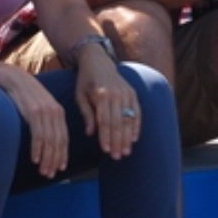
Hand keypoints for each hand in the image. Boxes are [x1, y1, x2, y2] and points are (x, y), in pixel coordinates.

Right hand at [0, 65, 68, 177]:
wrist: (12, 77)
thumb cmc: (24, 94)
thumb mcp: (40, 106)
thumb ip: (47, 120)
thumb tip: (48, 140)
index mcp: (58, 111)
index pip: (64, 138)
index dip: (62, 154)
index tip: (60, 168)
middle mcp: (54, 111)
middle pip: (58, 142)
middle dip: (55, 160)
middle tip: (50, 174)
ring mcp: (44, 111)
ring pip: (49, 141)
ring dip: (46, 158)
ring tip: (43, 171)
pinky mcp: (33, 111)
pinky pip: (38, 134)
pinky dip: (37, 149)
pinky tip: (35, 159)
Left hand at [74, 45, 139, 159]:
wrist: (98, 61)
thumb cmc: (85, 81)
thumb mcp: (80, 96)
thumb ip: (86, 114)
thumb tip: (90, 134)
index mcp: (101, 93)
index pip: (105, 120)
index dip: (105, 136)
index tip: (105, 150)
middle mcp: (116, 93)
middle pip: (118, 122)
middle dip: (117, 141)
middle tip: (117, 156)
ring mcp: (127, 93)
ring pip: (129, 119)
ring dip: (127, 138)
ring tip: (125, 152)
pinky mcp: (133, 93)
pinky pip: (137, 112)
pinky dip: (136, 126)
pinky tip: (134, 139)